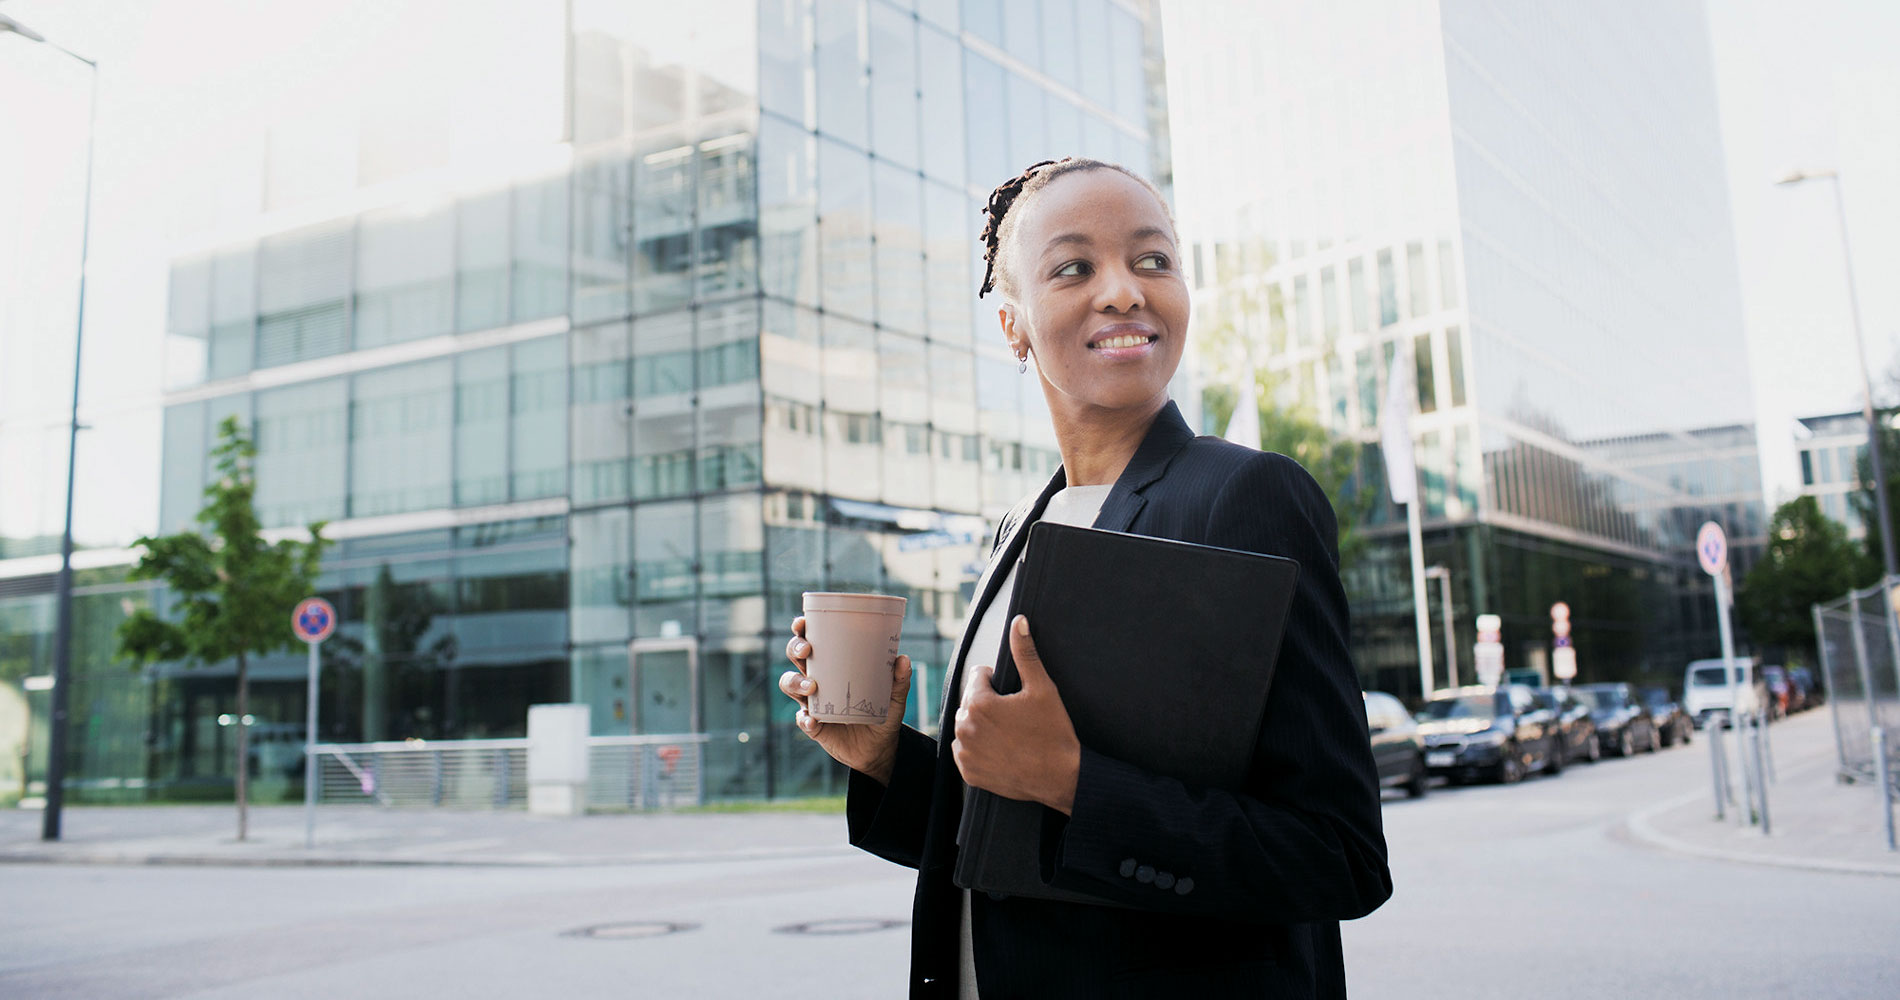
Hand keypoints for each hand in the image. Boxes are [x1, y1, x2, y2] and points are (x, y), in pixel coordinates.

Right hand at [777, 616, 911, 785]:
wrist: (879, 747)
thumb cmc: (883, 712)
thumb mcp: (894, 696)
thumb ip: (899, 680)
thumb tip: (903, 659)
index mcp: (834, 664)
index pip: (813, 640)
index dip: (802, 630)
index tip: (803, 622)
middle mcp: (818, 679)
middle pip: (796, 657)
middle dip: (795, 649)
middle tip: (807, 650)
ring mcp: (812, 702)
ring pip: (791, 685)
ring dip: (796, 683)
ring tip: (812, 687)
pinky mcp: (813, 725)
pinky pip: (803, 719)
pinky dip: (806, 720)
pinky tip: (813, 721)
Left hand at [953, 615, 1080, 813]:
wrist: (1061, 777)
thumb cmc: (1053, 732)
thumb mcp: (1042, 688)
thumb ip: (1025, 653)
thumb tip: (1018, 622)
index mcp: (978, 703)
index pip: (978, 676)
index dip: (998, 682)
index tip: (1015, 697)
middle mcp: (965, 728)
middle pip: (971, 702)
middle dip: (988, 703)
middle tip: (1015, 716)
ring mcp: (965, 753)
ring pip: (967, 726)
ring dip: (981, 725)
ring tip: (1009, 733)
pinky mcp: (969, 773)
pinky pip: (966, 752)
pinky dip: (979, 749)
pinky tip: (1001, 749)